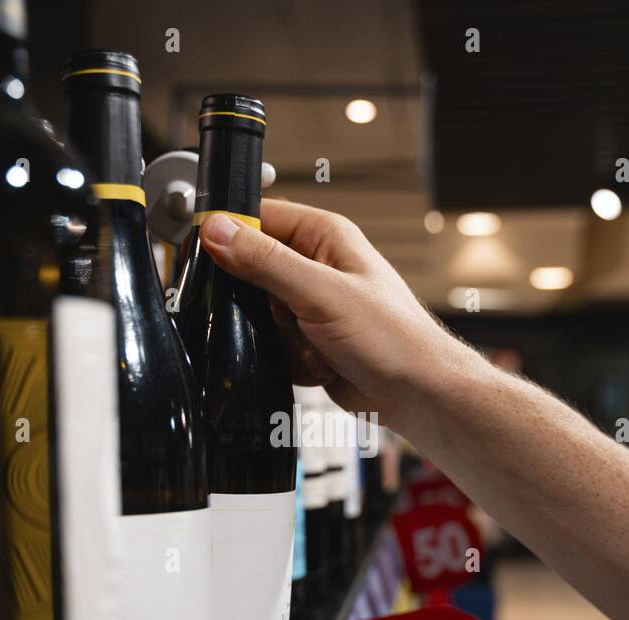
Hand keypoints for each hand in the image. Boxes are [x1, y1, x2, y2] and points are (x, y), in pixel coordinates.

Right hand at [198, 198, 471, 430]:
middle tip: (285, 317)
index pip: (258, 217)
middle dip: (259, 304)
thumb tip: (218, 230)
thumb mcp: (321, 292)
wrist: (418, 393)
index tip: (211, 255)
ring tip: (314, 344)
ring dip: (279, 337)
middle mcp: (316, 266)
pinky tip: (319, 363)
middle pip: (251, 271)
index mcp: (324, 236)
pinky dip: (289, 358)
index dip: (230, 234)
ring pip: (259, 315)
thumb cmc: (393, 338)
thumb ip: (266, 261)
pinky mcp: (309, 339)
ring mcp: (311, 305)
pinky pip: (273, 344)